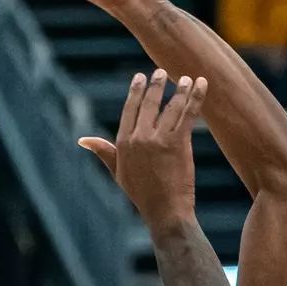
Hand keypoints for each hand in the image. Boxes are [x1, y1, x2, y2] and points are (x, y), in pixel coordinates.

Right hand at [79, 70, 206, 230]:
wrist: (165, 213)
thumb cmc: (143, 196)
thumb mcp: (118, 173)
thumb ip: (104, 152)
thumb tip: (83, 140)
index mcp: (123, 143)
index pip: (129, 109)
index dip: (136, 91)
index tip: (140, 77)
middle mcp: (139, 138)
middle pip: (149, 103)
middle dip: (157, 85)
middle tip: (162, 72)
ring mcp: (158, 139)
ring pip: (171, 106)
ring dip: (181, 89)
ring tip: (188, 78)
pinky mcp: (178, 143)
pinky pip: (189, 114)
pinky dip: (197, 97)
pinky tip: (203, 84)